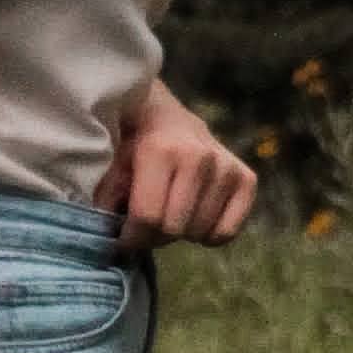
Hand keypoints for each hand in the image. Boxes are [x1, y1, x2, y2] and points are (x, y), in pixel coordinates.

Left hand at [94, 87, 259, 250]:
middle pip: (174, 229)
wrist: (165, 115)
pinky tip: (195, 216)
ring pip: (199, 232)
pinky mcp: (247, 178)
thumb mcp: (112, 165)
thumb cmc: (134, 144)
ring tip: (169, 213)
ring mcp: (227, 167)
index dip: (130, 237)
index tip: (122, 236)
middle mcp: (200, 157)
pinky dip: (209, 235)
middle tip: (145, 226)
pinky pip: (227, 231)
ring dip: (180, 233)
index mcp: (162, 150)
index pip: (148, 217)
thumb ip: (108, 198)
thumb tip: (105, 234)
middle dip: (153, 236)